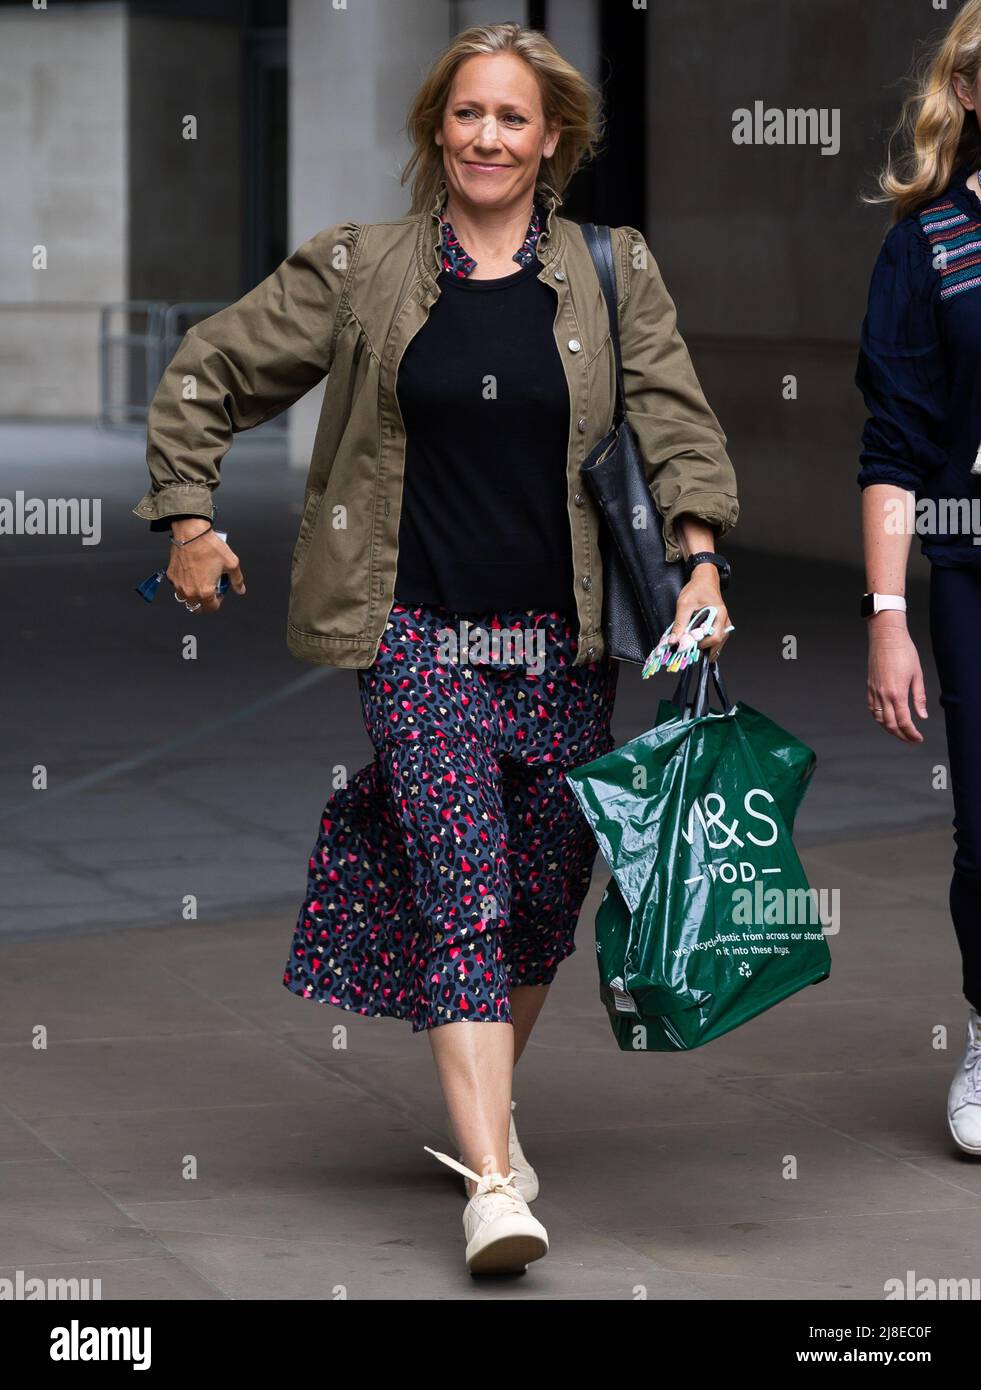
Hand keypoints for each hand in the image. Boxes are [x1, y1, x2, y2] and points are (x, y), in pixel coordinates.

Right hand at [167, 519, 245, 614]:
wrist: (191, 533)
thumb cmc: (209, 547)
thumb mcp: (231, 564)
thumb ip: (237, 580)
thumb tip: (240, 589)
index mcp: (205, 591)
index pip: (211, 608)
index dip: (218, 602)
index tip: (220, 594)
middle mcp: (189, 591)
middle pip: (197, 606)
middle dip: (205, 601)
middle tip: (210, 588)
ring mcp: (178, 584)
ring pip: (185, 598)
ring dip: (193, 594)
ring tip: (200, 581)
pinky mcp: (171, 576)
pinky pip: (178, 585)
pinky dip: (184, 583)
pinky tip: (192, 573)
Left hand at [665, 568, 733, 662]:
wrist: (705, 581)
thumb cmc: (697, 589)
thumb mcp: (684, 604)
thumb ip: (679, 623)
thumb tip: (673, 640)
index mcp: (719, 614)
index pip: (714, 637)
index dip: (700, 644)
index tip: (686, 645)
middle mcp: (725, 621)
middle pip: (717, 644)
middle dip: (702, 648)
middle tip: (687, 647)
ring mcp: (724, 625)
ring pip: (717, 645)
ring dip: (704, 648)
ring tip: (690, 645)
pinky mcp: (720, 627)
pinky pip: (715, 641)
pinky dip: (706, 645)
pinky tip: (695, 643)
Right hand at [867, 612, 926, 742]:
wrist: (886, 637)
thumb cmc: (904, 652)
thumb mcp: (917, 675)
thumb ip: (919, 697)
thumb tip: (922, 716)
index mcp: (897, 693)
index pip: (904, 721)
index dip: (911, 734)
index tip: (918, 738)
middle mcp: (883, 695)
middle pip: (890, 725)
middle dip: (901, 735)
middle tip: (911, 739)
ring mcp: (874, 691)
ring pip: (879, 719)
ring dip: (889, 729)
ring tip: (900, 732)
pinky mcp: (870, 687)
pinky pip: (873, 709)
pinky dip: (879, 718)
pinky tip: (886, 719)